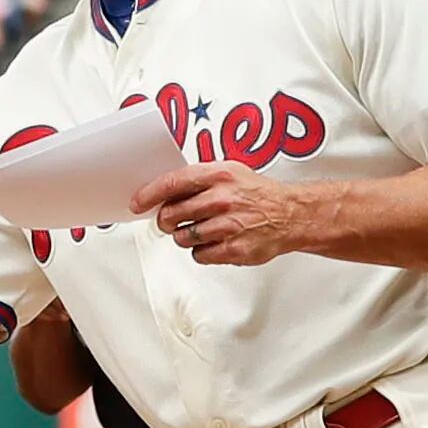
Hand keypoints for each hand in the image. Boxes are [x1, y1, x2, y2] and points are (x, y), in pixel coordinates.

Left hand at [132, 163, 338, 266]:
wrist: (290, 214)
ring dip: (186, 236)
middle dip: (166, 221)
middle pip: (171, 215)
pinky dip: (202, 251)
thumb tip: (162, 191)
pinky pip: (198, 255)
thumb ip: (197, 180)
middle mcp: (222, 199)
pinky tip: (216, 241)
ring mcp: (228, 225)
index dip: (149, 194)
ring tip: (204, 229)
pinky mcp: (233, 249)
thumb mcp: (229, 173)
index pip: (172, 183)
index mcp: (219, 175)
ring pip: (182, 237)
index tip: (137, 203)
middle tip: (172, 221)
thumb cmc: (256, 193)